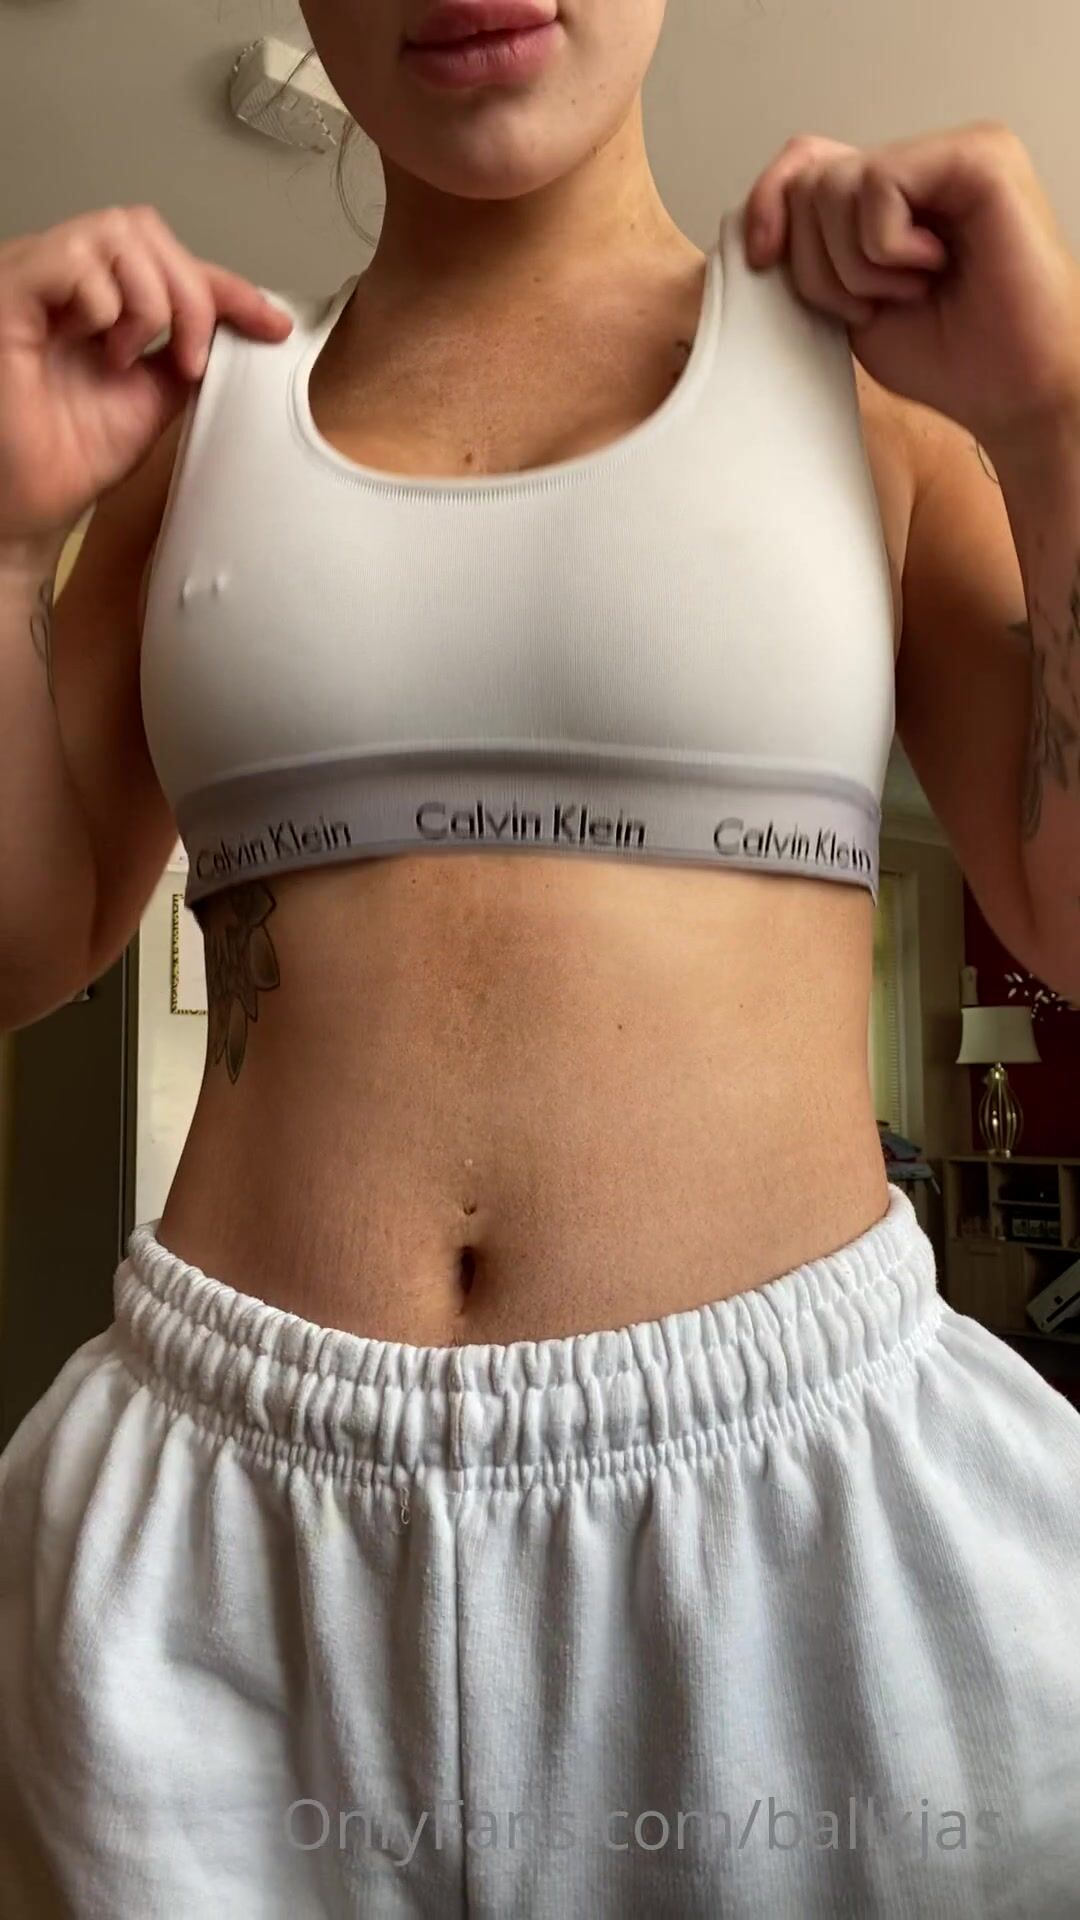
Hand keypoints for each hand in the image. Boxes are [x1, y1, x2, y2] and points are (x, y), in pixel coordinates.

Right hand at [0, 205, 292, 545]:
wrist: (33, 502)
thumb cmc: (74, 454)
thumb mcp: (156, 393)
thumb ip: (189, 349)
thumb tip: (244, 322)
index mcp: (90, 293)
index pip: (165, 258)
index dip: (224, 285)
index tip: (273, 325)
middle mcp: (59, 276)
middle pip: (143, 229)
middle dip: (190, 292)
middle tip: (191, 359)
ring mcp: (32, 277)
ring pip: (116, 233)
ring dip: (149, 301)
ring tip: (130, 359)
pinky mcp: (9, 290)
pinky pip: (73, 259)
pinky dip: (107, 303)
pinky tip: (100, 351)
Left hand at [742, 121, 1079, 453]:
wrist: (1014, 396)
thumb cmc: (951, 361)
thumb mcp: (850, 304)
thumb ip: (812, 255)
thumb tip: (753, 227)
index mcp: (898, 196)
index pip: (806, 164)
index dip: (769, 204)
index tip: (763, 259)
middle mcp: (926, 164)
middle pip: (809, 179)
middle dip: (819, 264)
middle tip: (875, 303)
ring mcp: (954, 154)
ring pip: (835, 184)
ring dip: (855, 266)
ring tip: (909, 291)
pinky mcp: (979, 156)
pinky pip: (879, 183)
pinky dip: (885, 248)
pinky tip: (931, 270)